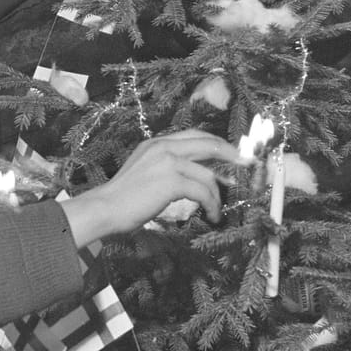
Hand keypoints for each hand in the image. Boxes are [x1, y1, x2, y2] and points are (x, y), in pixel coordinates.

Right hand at [58, 128, 249, 248]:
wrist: (105, 208)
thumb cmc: (123, 198)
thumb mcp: (145, 171)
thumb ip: (166, 166)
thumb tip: (194, 175)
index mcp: (157, 142)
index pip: (196, 135)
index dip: (218, 144)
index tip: (232, 156)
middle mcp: (163, 146)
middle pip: (209, 144)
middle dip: (231, 156)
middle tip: (245, 168)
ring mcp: (168, 161)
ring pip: (208, 174)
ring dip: (218, 195)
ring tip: (217, 210)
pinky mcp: (171, 180)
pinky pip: (203, 191)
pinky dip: (211, 205)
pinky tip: (211, 216)